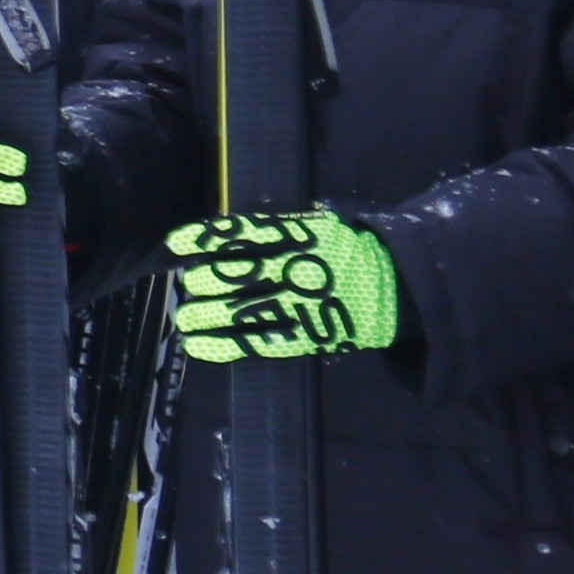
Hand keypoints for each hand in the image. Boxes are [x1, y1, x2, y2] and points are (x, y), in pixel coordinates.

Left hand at [166, 208, 400, 361]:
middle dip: (203, 281)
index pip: (238, 235)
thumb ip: (279, 230)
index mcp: (295, 237)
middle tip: (187, 286)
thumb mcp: (319, 227)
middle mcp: (292, 269)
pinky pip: (257, 343)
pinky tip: (198, 345)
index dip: (203, 240)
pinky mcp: (304, 337)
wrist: (397, 285)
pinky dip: (223, 345)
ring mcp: (298, 305)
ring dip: (204, 315)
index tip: (175, 246)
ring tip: (185, 317)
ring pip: (238, 311)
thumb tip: (230, 236)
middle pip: (232, 275)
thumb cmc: (351, 252)